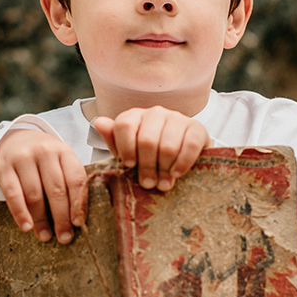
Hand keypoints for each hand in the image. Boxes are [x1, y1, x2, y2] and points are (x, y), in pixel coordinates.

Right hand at [0, 128, 86, 243]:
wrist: (15, 138)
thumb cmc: (43, 158)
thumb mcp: (60, 161)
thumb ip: (70, 181)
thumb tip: (79, 218)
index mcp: (64, 151)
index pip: (76, 179)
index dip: (78, 203)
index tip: (79, 223)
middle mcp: (45, 152)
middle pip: (56, 189)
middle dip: (61, 217)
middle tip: (64, 237)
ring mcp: (23, 158)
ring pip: (35, 194)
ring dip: (41, 219)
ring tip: (45, 236)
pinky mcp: (4, 167)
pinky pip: (13, 194)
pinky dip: (20, 213)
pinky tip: (27, 227)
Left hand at [93, 106, 211, 190]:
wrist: (181, 157)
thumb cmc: (150, 156)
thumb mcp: (129, 152)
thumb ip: (113, 140)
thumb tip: (99, 122)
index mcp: (135, 116)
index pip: (124, 125)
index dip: (125, 148)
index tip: (129, 166)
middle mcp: (155, 113)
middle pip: (146, 140)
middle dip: (147, 166)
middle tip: (148, 184)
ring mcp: (177, 118)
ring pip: (167, 145)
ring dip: (164, 169)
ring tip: (163, 184)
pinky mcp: (197, 128)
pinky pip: (189, 145)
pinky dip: (182, 163)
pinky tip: (177, 174)